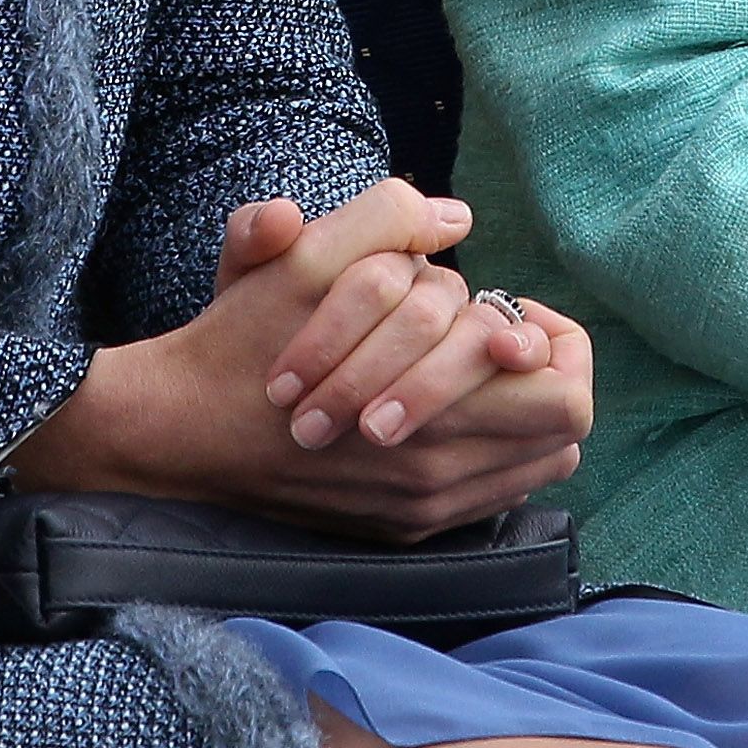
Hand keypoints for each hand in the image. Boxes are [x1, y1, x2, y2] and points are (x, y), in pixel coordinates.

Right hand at [12, 179, 590, 541]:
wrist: (181, 431)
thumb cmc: (245, 339)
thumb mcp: (306, 259)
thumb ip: (386, 221)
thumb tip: (456, 218)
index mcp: (436, 414)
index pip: (565, 393)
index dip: (552, 338)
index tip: (502, 308)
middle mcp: (441, 476)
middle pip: (563, 432)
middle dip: (543, 373)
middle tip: (493, 333)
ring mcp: (422, 510)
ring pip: (534, 465)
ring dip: (518, 409)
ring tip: (467, 366)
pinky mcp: (399, 529)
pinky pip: (489, 492)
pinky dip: (487, 445)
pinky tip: (440, 403)